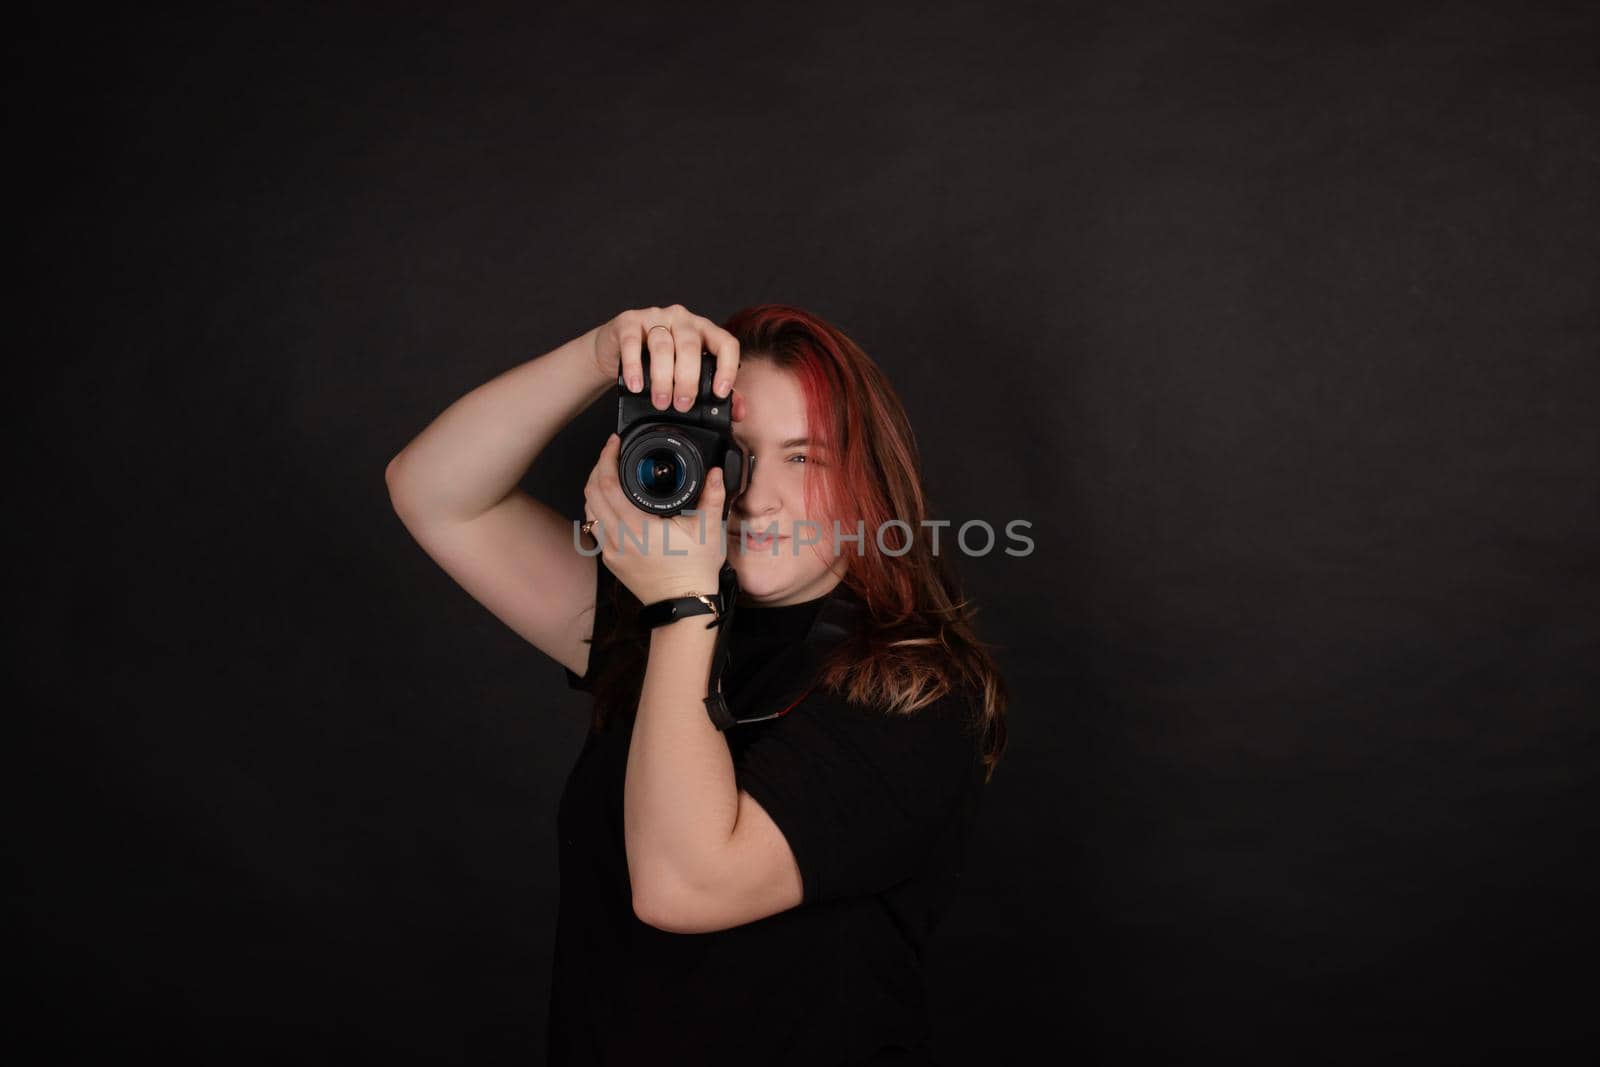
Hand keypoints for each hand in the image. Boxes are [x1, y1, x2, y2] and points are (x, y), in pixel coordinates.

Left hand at [583, 432, 728, 604]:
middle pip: (590, 493)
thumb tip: (716, 473)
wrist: (684, 604)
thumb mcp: (708, 530)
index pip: (607, 484)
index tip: (614, 444)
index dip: (606, 458)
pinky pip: (595, 527)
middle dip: (597, 468)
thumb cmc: (695, 571)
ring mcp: (610, 551)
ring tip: (609, 474)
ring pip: (588, 510)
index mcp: (637, 528)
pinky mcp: (610, 560)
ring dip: (594, 489)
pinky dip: (598, 509)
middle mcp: (617, 539)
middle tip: (610, 454)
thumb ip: (713, 497)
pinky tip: (611, 502)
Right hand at [590, 304, 747, 418]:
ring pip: (663, 345)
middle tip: (683, 405)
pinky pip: (632, 342)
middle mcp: (682, 320)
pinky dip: (635, 367)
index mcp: (703, 331)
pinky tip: (636, 385)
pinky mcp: (629, 321)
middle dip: (688, 380)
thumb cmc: (656, 362)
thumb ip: (714, 391)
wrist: (617, 349)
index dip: (727, 368)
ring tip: (661, 401)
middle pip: (690, 347)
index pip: (725, 343)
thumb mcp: (686, 375)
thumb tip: (739, 412)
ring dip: (662, 378)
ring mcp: (655, 317)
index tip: (719, 393)